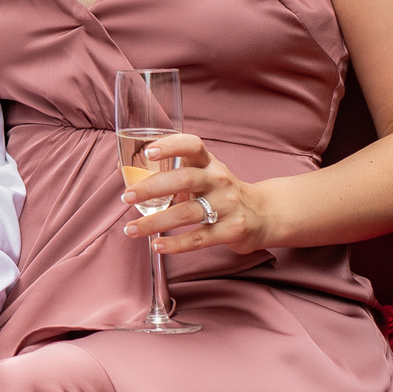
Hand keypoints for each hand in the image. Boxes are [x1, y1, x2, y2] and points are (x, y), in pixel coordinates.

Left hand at [125, 134, 276, 256]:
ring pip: (186, 213)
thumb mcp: (206, 175)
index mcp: (210, 163)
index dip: (171, 145)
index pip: (192, 146)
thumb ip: (175, 174)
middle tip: (126, 197)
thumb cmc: (222, 192)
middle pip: (183, 180)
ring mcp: (227, 205)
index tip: (149, 152)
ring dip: (154, 223)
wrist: (265, 214)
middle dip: (150, 188)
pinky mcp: (232, 230)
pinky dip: (175, 244)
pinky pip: (198, 238)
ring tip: (130, 229)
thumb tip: (128, 176)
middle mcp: (219, 180)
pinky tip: (157, 246)